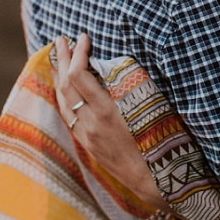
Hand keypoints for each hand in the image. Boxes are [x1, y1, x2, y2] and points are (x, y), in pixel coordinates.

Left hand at [55, 34, 166, 212]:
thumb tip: (119, 64)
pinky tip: (64, 86)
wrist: (154, 182)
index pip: (80, 75)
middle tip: (60, 39)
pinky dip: (63, 95)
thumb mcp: (151, 111)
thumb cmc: (161, 144)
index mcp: (108, 111)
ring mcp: (86, 134)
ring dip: (59, 75)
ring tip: (58, 57)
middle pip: (66, 84)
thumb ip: (132, 88)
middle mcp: (91, 122)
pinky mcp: (86, 143)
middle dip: (62, 58)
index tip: (83, 37)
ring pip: (63, 100)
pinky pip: (67, 114)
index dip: (78, 53)